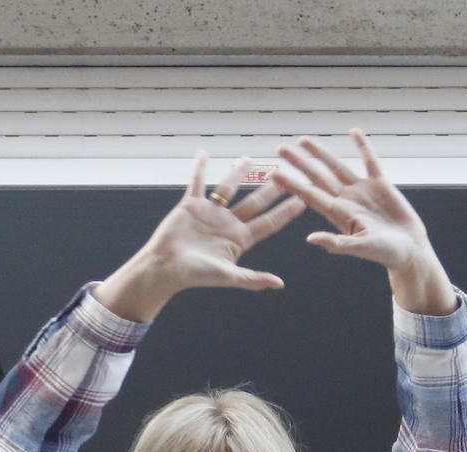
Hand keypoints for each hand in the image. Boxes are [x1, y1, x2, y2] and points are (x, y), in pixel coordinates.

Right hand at [94, 154, 305, 322]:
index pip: (268, 223)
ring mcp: (210, 213)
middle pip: (254, 202)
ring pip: (228, 188)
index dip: (285, 212)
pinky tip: (203, 154)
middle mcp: (228, 224)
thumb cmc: (195, 275)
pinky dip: (199, 168)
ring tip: (249, 160)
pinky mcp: (190, 206)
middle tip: (285, 174)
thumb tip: (279, 284)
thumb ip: (253, 278)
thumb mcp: (227, 275)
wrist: (165, 268)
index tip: (302, 200)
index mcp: (239, 240)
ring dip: (238, 173)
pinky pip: (197, 183)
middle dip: (270, 189)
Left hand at [272, 129, 457, 315]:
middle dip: (299, 163)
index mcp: (338, 214)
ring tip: (303, 140)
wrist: (409, 251)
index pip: (310, 195)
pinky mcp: (380, 184)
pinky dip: (363, 146)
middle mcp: (345, 200)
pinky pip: (369, 161)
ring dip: (320, 153)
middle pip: (317, 177)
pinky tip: (353, 132)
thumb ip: (337, 243)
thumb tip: (311, 239)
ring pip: (337, 166)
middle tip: (279, 149)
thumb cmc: (385, 254)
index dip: (292, 184)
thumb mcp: (361, 248)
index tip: (274, 173)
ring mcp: (361, 190)